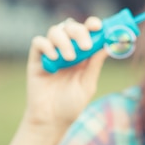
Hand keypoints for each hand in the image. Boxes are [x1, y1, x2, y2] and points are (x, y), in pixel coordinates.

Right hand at [23, 17, 107, 131]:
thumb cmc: (72, 104)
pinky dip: (47, 46)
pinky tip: (54, 59)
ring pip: (55, 31)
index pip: (87, 30)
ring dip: (64, 41)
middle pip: (71, 27)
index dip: (92, 24)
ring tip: (69, 59)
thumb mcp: (88, 83)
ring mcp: (51, 53)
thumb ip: (95, 64)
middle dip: (79, 32)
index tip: (98, 26)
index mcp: (83, 54)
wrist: (52, 121)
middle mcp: (67, 49)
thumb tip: (109, 44)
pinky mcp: (36, 60)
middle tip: (85, 46)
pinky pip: (38, 42)